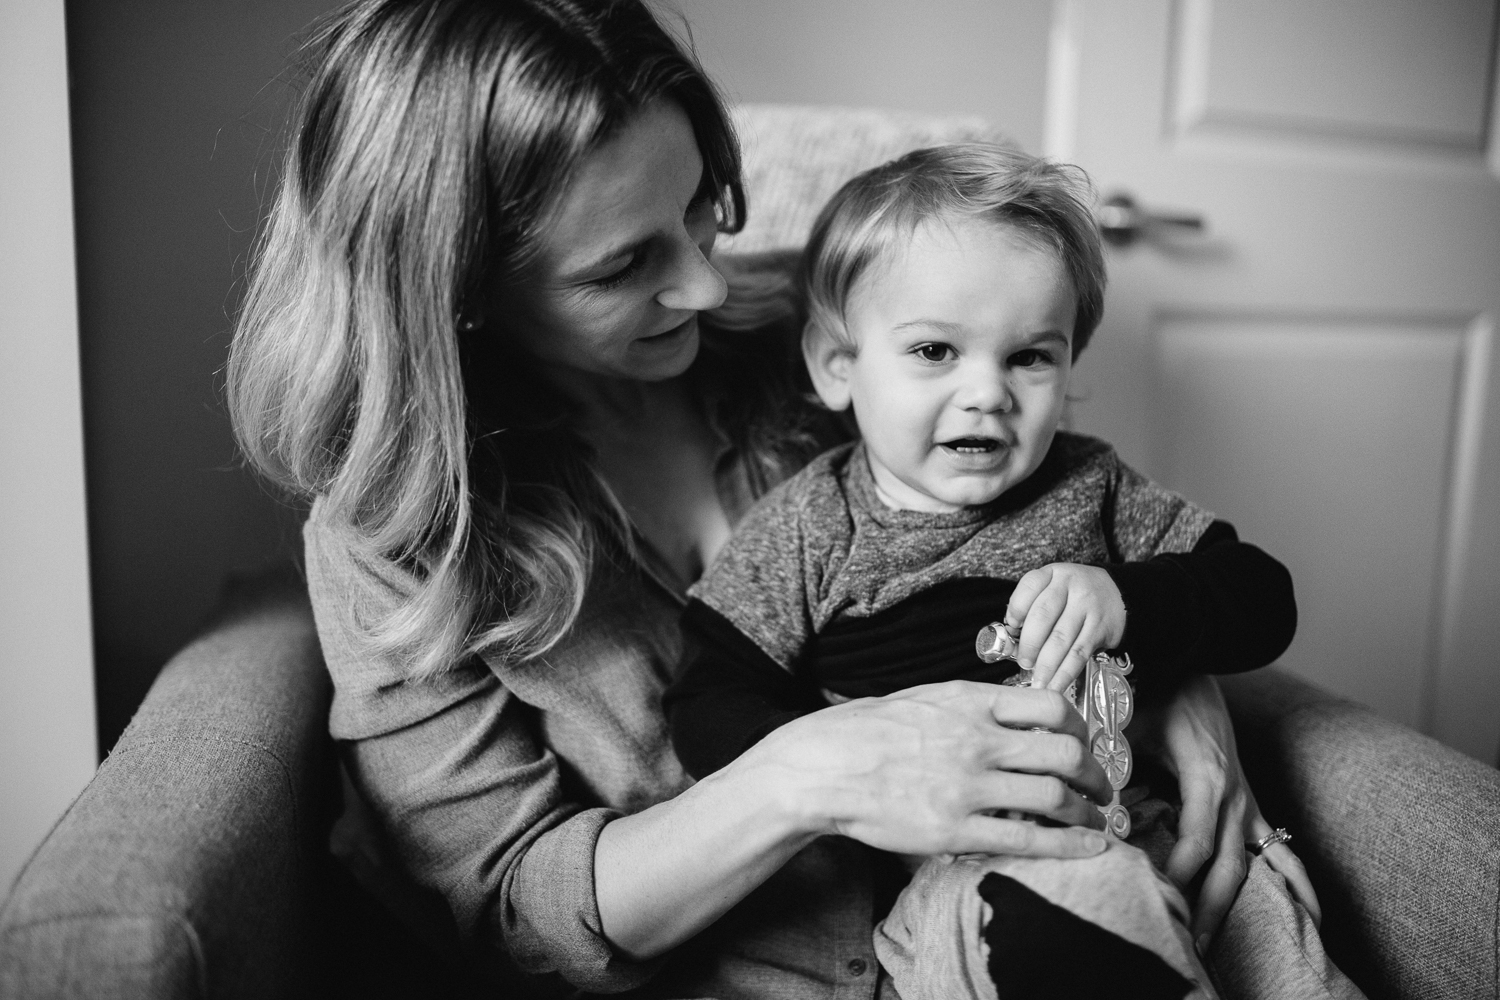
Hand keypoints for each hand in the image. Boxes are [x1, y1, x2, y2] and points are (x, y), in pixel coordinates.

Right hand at [748, 680, 1112, 858]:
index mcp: (970, 702)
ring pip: (1054, 797)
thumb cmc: (869, 730)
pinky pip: (1027, 839)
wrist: (824, 767)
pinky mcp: (954, 829)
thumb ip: (973, 704)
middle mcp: (976, 740)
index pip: (1052, 706)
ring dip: (1087, 812)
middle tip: (1102, 787)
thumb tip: (1015, 708)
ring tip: (1096, 820)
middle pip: (1065, 752)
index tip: (1086, 743)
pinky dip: (1068, 844)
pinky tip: (1089, 847)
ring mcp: (966, 786)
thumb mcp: (925, 696)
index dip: (1082, 728)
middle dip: (1096, 774)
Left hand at [1006, 563, 1126, 691]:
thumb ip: (1033, 605)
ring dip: (1045, 665)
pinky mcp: (1099, 628)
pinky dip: (1065, 673)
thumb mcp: (1054, 586)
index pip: (1030, 587)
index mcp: (1053, 575)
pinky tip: (1056, 685)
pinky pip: (1079, 654)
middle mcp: (1071, 588)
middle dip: (1029, 644)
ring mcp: (1087, 607)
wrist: (1118, 593)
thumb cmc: (1077, 594)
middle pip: (1043, 616)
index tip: (1011, 628)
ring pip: (1061, 639)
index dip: (1016, 610)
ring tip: (1037, 681)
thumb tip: (1014, 638)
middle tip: (1023, 662)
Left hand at [1137, 675, 1321, 951]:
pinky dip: (1297, 883)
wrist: (1194, 672)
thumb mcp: (1131, 726)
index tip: (1157, 893)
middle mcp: (1235, 797)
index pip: (1197, 841)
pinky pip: (1281, 851)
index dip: (1179, 871)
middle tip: (1192, 945)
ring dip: (1241, 905)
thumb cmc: (1158, 697)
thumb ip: (1114, 760)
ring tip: (1227, 944)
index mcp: (1207, 779)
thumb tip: (1094, 799)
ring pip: (1253, 865)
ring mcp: (1248, 804)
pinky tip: (1312, 917)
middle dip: (1210, 907)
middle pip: (1228, 865)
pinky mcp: (1252, 806)